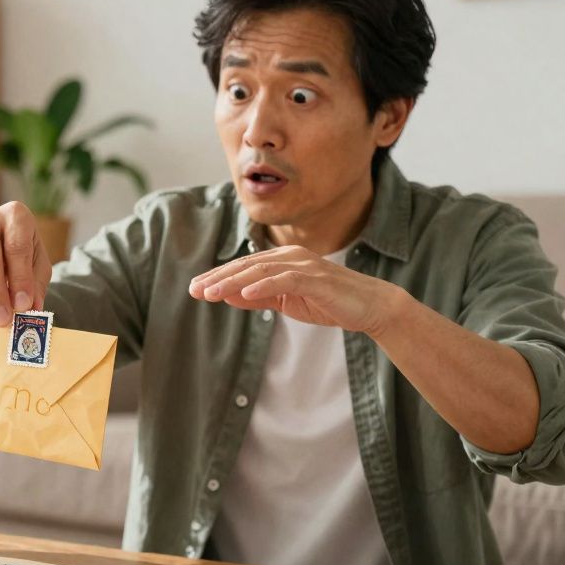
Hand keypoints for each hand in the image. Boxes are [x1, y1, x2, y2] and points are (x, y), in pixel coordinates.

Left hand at [187, 245, 403, 336]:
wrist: (369, 307)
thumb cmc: (328, 302)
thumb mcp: (286, 302)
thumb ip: (259, 297)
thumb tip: (228, 296)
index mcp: (282, 260)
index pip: (243, 267)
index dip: (218, 276)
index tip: (195, 288)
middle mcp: (291, 257)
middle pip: (246, 266)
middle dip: (218, 278)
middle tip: (194, 290)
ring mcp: (305, 266)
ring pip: (261, 271)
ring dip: (233, 282)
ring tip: (211, 293)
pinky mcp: (317, 279)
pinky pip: (285, 280)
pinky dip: (263, 286)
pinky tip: (243, 295)